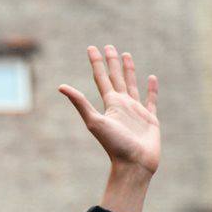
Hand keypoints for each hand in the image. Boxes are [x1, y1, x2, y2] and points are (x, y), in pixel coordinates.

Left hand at [58, 45, 159, 174]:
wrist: (133, 165)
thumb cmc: (114, 145)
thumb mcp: (94, 121)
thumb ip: (80, 103)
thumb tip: (60, 86)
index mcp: (109, 104)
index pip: (101, 79)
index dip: (96, 63)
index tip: (92, 48)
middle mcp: (122, 105)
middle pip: (116, 78)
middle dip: (111, 62)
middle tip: (108, 46)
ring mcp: (136, 111)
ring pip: (132, 85)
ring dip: (129, 71)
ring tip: (127, 55)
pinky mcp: (150, 119)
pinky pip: (151, 100)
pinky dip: (152, 90)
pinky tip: (151, 78)